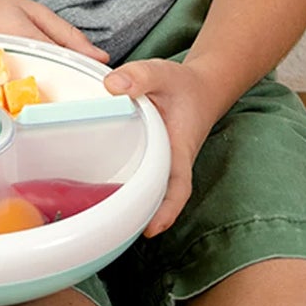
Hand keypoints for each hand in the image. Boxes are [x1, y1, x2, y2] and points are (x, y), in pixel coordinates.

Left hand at [103, 57, 221, 235]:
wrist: (202, 88)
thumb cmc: (184, 85)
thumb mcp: (163, 73)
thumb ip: (140, 76)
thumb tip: (112, 86)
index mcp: (179, 148)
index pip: (178, 187)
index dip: (166, 210)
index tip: (151, 230)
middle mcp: (172, 162)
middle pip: (159, 199)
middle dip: (141, 217)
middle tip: (111, 232)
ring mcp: (163, 162)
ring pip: (149, 191)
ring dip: (132, 206)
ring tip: (102, 220)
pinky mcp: (154, 158)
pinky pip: (141, 177)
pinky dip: (128, 187)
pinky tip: (102, 192)